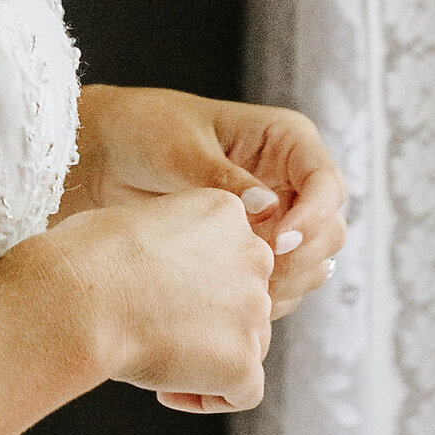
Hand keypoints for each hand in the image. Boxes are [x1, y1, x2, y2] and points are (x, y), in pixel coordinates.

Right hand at [56, 183, 277, 410]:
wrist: (81, 298)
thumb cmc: (86, 258)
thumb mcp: (135, 222)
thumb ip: (169, 245)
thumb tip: (159, 274)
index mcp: (224, 213)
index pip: (230, 255)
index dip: (196, 282)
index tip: (157, 294)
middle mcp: (252, 256)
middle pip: (245, 299)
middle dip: (209, 319)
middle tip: (158, 329)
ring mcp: (253, 310)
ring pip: (249, 344)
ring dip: (211, 357)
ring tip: (157, 361)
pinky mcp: (242, 361)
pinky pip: (244, 392)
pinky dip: (210, 397)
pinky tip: (167, 393)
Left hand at [62, 84, 345, 409]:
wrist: (105, 157)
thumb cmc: (143, 131)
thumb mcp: (181, 149)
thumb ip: (224, 179)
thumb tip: (268, 209)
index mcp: (287, 140)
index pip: (326, 183)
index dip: (313, 215)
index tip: (281, 241)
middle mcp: (292, 180)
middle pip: (329, 230)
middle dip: (302, 256)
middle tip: (260, 275)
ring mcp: (279, 218)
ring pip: (312, 263)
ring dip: (287, 282)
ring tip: (242, 290)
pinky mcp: (257, 249)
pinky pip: (282, 282)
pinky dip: (266, 296)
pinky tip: (231, 303)